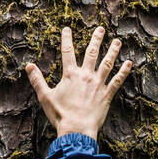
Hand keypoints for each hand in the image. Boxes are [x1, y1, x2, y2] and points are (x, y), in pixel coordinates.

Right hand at [26, 26, 131, 141]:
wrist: (76, 130)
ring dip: (113, 51)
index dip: (66, 39)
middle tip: (101, 29)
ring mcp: (98, 85)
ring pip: (107, 64)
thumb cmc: (60, 115)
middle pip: (92, 53)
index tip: (67, 29)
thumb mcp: (45, 97)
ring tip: (117, 42)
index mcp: (70, 75)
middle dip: (96, 40)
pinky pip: (117, 81)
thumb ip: (37, 80)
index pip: (67, 52)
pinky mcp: (106, 95)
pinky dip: (124, 72)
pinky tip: (129, 63)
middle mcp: (86, 76)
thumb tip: (28, 66)